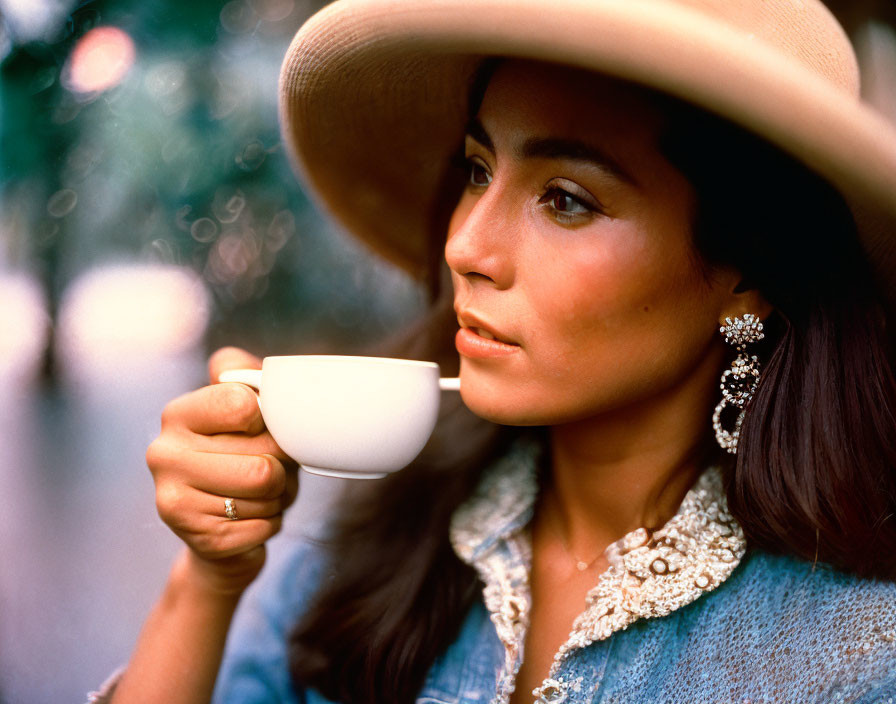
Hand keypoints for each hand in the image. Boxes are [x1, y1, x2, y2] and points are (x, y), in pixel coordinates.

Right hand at [146, 347, 298, 594]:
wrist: (224, 531)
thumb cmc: (244, 459)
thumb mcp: (248, 413)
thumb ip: (247, 377)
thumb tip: (249, 368)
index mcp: (178, 415)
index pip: (243, 404)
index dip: (270, 419)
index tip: (261, 427)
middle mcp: (164, 454)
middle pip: (263, 457)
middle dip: (281, 466)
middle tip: (268, 468)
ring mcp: (174, 500)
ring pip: (265, 490)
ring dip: (278, 495)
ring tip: (260, 494)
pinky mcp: (198, 538)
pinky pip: (264, 525)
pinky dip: (270, 523)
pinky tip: (251, 519)